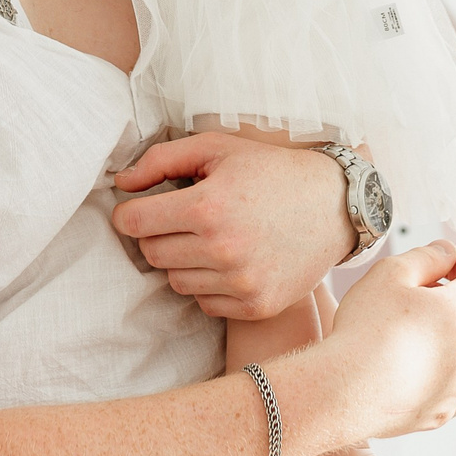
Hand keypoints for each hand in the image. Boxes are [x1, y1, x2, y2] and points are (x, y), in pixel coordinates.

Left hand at [111, 133, 351, 318]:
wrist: (335, 205)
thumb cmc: (271, 171)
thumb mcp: (218, 148)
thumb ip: (162, 160)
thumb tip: (120, 183)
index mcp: (209, 208)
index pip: (134, 223)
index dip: (128, 214)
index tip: (137, 209)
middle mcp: (223, 251)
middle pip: (152, 253)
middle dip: (159, 234)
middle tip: (185, 218)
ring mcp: (241, 284)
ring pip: (175, 281)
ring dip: (184, 260)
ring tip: (212, 237)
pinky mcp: (256, 306)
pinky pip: (204, 302)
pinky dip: (209, 284)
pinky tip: (231, 260)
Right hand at [326, 240, 455, 438]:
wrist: (347, 392)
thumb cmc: (367, 331)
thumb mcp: (391, 273)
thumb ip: (427, 256)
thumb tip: (446, 253)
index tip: (439, 262)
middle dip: (450, 299)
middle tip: (411, 298)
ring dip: (443, 337)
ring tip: (405, 335)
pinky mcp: (444, 411)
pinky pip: (449, 382)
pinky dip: (434, 371)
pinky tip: (403, 367)